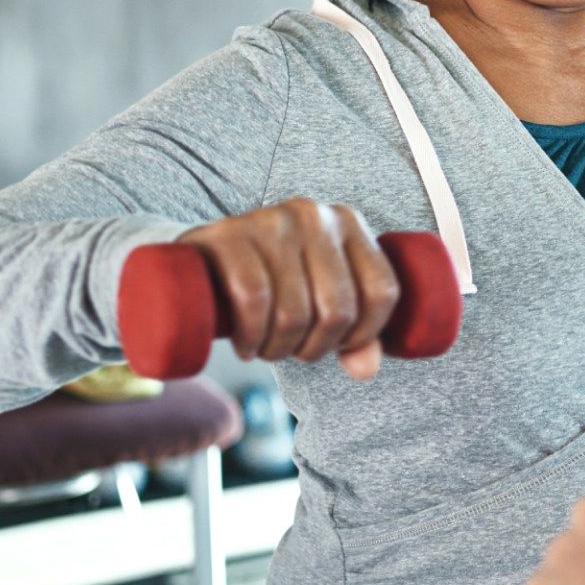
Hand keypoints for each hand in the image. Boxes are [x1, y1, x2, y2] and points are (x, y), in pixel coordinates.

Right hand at [175, 198, 400, 379]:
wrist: (202, 260)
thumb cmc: (273, 282)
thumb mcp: (319, 300)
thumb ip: (354, 336)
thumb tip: (365, 369)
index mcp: (349, 223)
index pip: (382, 292)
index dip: (363, 334)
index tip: (336, 344)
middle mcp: (315, 215)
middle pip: (338, 310)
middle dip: (314, 348)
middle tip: (291, 351)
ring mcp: (271, 221)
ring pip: (294, 311)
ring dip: (279, 349)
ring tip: (266, 348)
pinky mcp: (228, 235)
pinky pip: (253, 299)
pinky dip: (252, 336)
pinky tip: (246, 345)